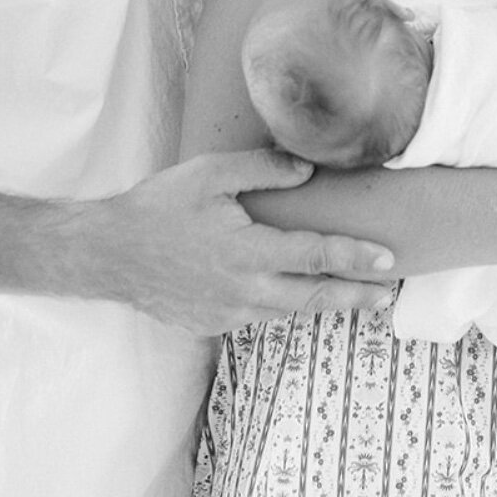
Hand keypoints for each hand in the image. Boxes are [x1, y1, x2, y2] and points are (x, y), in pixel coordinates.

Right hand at [86, 148, 397, 330]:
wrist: (108, 254)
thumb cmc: (158, 207)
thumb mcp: (209, 175)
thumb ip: (261, 170)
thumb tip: (307, 171)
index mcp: (247, 251)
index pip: (316, 256)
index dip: (356, 258)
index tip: (388, 260)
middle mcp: (244, 290)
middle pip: (314, 298)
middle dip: (356, 296)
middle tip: (388, 294)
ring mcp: (228, 314)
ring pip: (287, 310)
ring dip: (319, 302)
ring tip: (349, 292)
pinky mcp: (212, 325)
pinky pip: (257, 314)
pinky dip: (277, 303)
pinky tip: (287, 290)